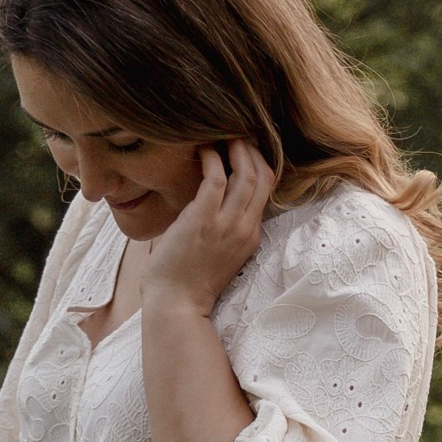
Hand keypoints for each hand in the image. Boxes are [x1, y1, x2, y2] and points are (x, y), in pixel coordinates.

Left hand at [144, 140, 276, 318]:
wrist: (176, 306)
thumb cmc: (186, 283)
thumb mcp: (215, 254)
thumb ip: (217, 228)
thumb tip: (199, 203)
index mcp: (249, 237)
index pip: (265, 191)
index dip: (257, 164)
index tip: (244, 149)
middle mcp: (244, 228)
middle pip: (263, 177)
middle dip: (252, 150)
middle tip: (236, 134)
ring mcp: (226, 225)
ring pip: (247, 174)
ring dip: (236, 149)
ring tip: (222, 134)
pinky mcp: (204, 220)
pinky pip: (216, 178)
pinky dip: (212, 159)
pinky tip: (202, 150)